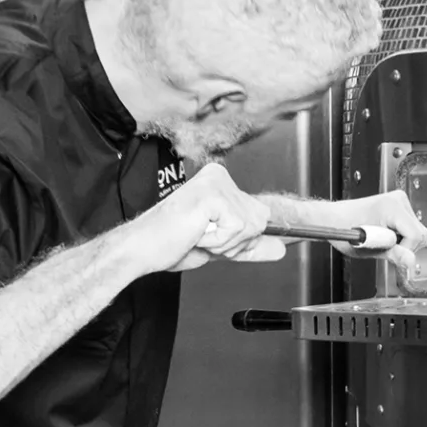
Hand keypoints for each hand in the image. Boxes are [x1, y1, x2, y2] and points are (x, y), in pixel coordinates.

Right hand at [120, 163, 285, 274]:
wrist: (144, 249)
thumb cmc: (171, 243)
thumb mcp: (221, 247)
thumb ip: (251, 245)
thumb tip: (281, 248)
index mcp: (221, 183)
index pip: (260, 213)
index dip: (248, 237)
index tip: (230, 238)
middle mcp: (220, 177)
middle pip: (260, 220)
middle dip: (235, 242)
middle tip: (202, 238)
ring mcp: (217, 183)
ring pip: (251, 226)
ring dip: (224, 243)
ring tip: (197, 235)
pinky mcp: (214, 195)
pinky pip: (238, 228)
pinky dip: (218, 241)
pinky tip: (195, 232)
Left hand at [331, 191, 426, 275]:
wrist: (333, 218)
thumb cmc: (343, 228)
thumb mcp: (367, 247)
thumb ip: (392, 254)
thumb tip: (410, 262)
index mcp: (391, 207)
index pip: (416, 235)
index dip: (406, 250)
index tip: (392, 255)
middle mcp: (398, 200)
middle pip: (421, 233)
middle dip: (406, 247)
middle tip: (385, 248)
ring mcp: (399, 201)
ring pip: (418, 231)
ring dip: (404, 242)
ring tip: (382, 240)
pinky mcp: (399, 205)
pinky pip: (411, 227)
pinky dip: (401, 236)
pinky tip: (386, 235)